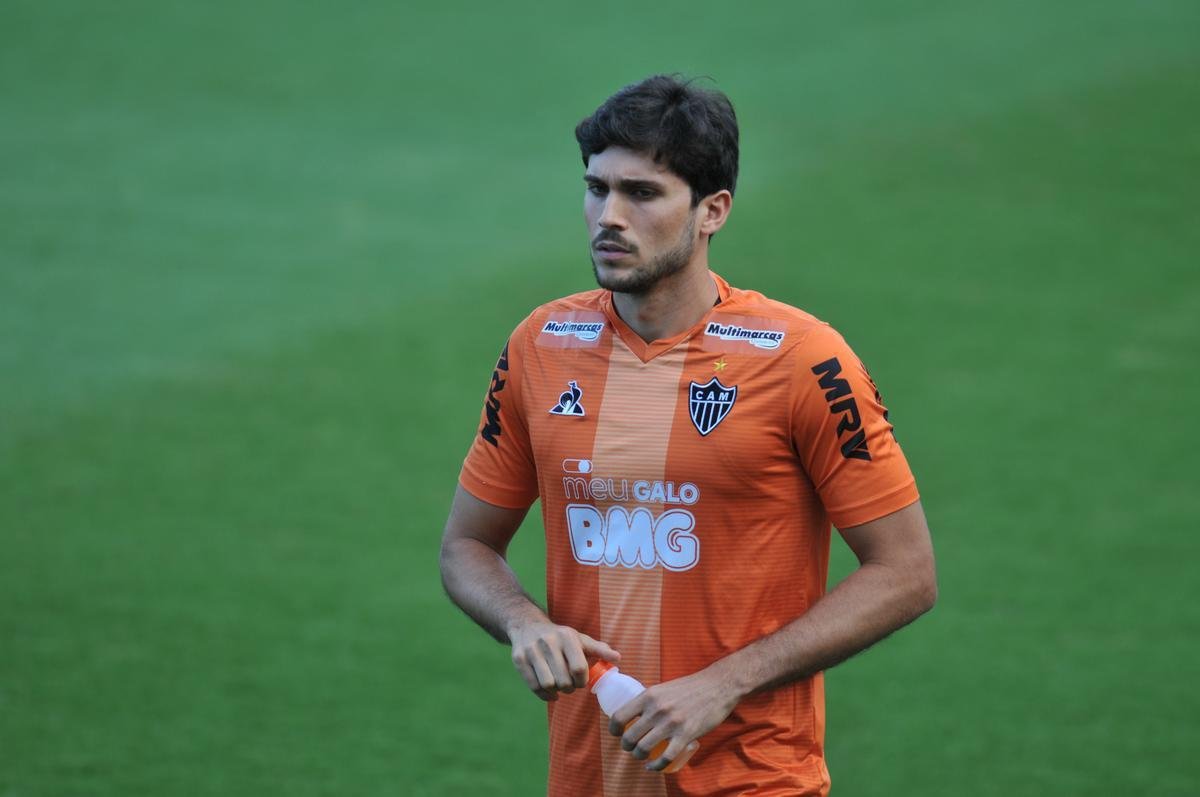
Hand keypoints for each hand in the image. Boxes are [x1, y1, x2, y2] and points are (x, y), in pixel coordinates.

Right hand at [509, 621, 619, 700]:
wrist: (527, 625)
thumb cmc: (559, 636)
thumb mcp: (579, 638)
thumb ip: (598, 649)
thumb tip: (618, 658)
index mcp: (567, 636)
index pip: (579, 668)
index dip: (582, 681)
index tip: (581, 681)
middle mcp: (548, 642)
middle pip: (563, 679)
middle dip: (569, 688)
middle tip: (570, 686)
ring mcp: (531, 650)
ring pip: (548, 684)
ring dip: (556, 691)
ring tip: (559, 687)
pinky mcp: (518, 659)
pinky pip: (534, 686)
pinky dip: (544, 694)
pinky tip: (549, 692)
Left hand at [609, 666, 742, 770]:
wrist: (718, 686)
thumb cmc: (690, 687)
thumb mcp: (664, 688)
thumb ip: (650, 700)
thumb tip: (635, 713)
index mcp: (649, 696)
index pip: (618, 716)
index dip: (613, 729)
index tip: (617, 734)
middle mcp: (657, 710)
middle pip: (629, 737)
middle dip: (627, 747)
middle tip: (632, 747)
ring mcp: (671, 724)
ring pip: (643, 749)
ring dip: (639, 756)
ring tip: (643, 756)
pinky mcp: (686, 735)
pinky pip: (666, 757)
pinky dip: (656, 766)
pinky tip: (653, 766)